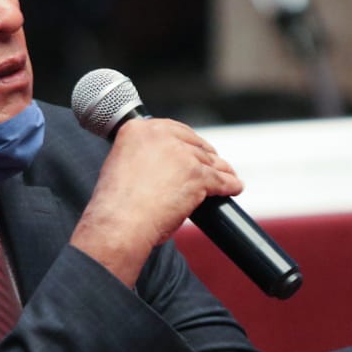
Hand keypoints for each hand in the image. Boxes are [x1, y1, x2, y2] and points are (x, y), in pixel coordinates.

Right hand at [71, 118, 243, 284]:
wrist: (120, 223)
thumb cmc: (116, 204)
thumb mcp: (120, 164)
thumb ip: (140, 155)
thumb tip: (161, 163)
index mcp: (137, 129)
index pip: (172, 129)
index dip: (187, 141)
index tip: (192, 148)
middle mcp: (160, 135)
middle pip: (194, 143)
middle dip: (205, 155)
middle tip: (211, 165)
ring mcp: (181, 155)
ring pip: (209, 161)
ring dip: (221, 170)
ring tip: (228, 176)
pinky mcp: (197, 175)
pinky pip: (220, 179)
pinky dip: (230, 185)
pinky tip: (235, 188)